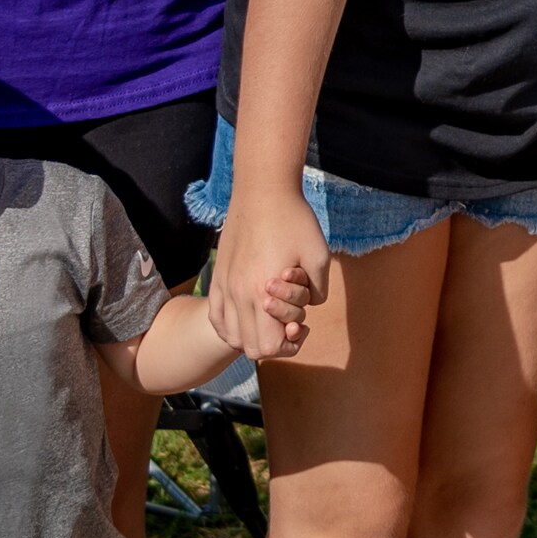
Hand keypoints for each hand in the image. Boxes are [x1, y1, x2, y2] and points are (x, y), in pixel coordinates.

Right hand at [209, 190, 329, 361]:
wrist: (263, 190)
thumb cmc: (294, 220)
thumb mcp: (320, 256)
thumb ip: (319, 291)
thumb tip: (309, 307)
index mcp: (262, 292)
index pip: (268, 348)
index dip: (290, 344)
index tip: (302, 324)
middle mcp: (237, 294)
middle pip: (250, 348)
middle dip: (273, 343)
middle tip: (289, 320)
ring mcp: (223, 286)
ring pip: (231, 336)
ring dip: (252, 335)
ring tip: (269, 315)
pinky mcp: (217, 276)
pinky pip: (216, 318)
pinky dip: (232, 325)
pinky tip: (249, 310)